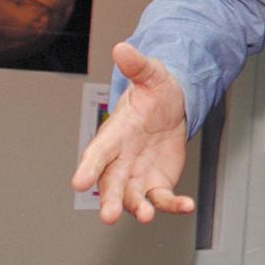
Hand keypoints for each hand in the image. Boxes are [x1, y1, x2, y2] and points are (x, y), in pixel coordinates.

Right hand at [71, 43, 193, 223]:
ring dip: (139, 208)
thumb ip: (137, 65)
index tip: (78, 182)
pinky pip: (162, 197)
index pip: (97, 152)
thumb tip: (122, 47)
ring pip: (134, 197)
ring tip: (147, 216)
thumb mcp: (151, 74)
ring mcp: (138, 174)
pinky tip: (185, 205)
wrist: (173, 108)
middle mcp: (122, 159)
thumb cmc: (154, 92)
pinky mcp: (157, 182)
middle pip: (111, 183)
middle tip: (108, 216)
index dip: (88, 167)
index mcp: (115, 134)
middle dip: (109, 199)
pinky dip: (173, 204)